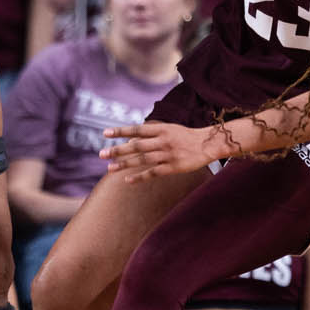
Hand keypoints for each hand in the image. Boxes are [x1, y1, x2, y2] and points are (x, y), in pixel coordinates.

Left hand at [101, 121, 220, 180]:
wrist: (208, 144)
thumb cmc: (185, 137)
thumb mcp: (168, 130)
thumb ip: (150, 135)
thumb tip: (129, 142)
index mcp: (161, 129)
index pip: (137, 129)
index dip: (121, 131)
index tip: (105, 133)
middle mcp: (163, 141)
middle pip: (137, 146)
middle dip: (118, 150)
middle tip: (102, 154)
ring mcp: (168, 154)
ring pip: (143, 160)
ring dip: (125, 164)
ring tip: (110, 168)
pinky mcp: (174, 167)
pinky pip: (153, 173)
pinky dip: (140, 177)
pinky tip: (128, 180)